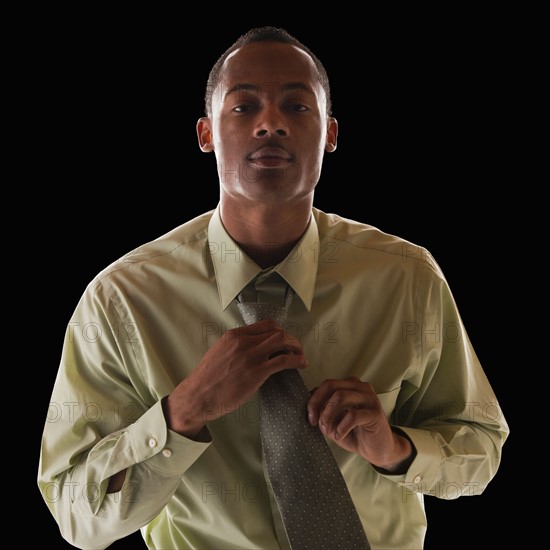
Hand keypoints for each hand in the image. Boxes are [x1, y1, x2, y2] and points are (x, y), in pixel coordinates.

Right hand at [165, 320, 305, 437]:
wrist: (198, 396)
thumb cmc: (208, 380)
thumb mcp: (220, 353)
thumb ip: (237, 347)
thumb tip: (255, 349)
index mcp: (234, 335)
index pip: (265, 324)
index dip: (280, 331)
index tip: (285, 340)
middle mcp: (243, 342)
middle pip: (276, 331)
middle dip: (291, 339)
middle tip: (297, 348)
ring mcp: (251, 356)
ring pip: (282, 341)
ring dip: (296, 347)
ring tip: (301, 355)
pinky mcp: (257, 372)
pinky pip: (284, 360)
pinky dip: (297, 360)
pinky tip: (301, 364)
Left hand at [307, 376, 414, 472]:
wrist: (378, 450)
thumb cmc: (355, 434)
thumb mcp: (335, 422)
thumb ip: (324, 412)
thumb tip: (310, 409)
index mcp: (350, 386)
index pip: (327, 384)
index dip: (313, 399)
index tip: (309, 417)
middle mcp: (361, 387)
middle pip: (331, 385)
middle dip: (317, 403)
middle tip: (314, 421)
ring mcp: (369, 399)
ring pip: (340, 396)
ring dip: (328, 415)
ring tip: (329, 431)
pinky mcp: (375, 413)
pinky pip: (352, 415)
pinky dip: (341, 427)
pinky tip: (340, 436)